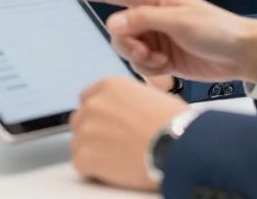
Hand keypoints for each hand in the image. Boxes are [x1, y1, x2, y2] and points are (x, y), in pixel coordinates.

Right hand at [55, 0, 256, 81]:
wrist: (242, 54)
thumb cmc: (216, 29)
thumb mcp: (180, 21)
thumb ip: (143, 20)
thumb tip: (112, 23)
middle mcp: (149, 15)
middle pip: (116, 30)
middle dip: (128, 46)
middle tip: (150, 53)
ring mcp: (154, 36)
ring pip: (125, 50)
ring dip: (141, 61)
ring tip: (164, 62)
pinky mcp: (160, 56)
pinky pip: (139, 66)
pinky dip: (150, 72)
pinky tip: (169, 71)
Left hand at [69, 76, 189, 190]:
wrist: (178, 146)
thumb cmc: (175, 124)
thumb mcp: (151, 96)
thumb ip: (128, 101)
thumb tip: (124, 111)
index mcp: (109, 86)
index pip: (88, 98)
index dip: (98, 114)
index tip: (108, 124)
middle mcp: (94, 104)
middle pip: (80, 120)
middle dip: (93, 132)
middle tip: (114, 145)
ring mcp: (87, 130)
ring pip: (78, 143)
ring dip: (93, 151)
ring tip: (118, 159)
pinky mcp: (85, 156)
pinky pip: (81, 164)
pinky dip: (94, 170)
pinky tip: (115, 170)